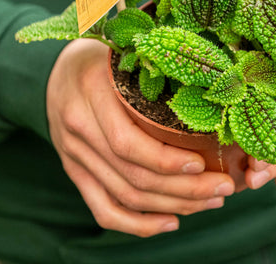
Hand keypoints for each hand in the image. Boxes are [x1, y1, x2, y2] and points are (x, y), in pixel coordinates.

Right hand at [46, 39, 234, 236]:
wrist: (54, 71)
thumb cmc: (100, 58)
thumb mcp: (122, 52)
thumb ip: (151, 69)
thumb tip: (207, 87)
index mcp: (92, 92)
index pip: (128, 142)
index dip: (167, 160)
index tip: (203, 164)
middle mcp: (79, 128)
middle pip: (132, 176)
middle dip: (183, 189)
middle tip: (222, 188)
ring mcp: (74, 155)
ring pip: (124, 196)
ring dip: (171, 206)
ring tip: (209, 202)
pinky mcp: (75, 171)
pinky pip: (103, 208)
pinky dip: (137, 224)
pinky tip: (170, 222)